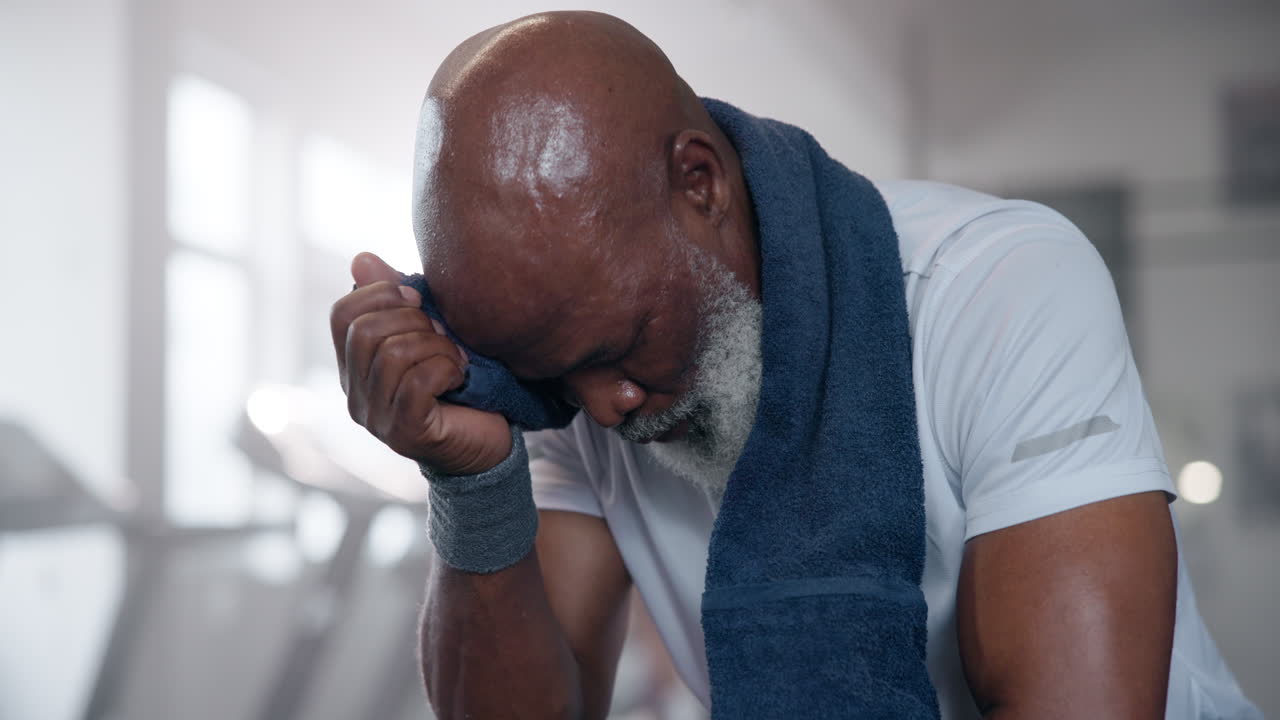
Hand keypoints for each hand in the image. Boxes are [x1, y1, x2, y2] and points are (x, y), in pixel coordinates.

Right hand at [330, 252, 512, 474]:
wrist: (488, 447)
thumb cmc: (460, 386)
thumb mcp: (429, 335)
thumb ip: (397, 300)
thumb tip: (362, 258)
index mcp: (354, 367)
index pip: (341, 314)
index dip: (381, 294)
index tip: (420, 300)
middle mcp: (355, 394)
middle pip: (366, 331)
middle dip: (415, 321)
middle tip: (444, 335)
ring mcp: (376, 417)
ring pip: (393, 353)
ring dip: (436, 346)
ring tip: (456, 358)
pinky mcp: (404, 433)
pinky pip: (417, 382)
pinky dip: (446, 368)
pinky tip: (460, 376)